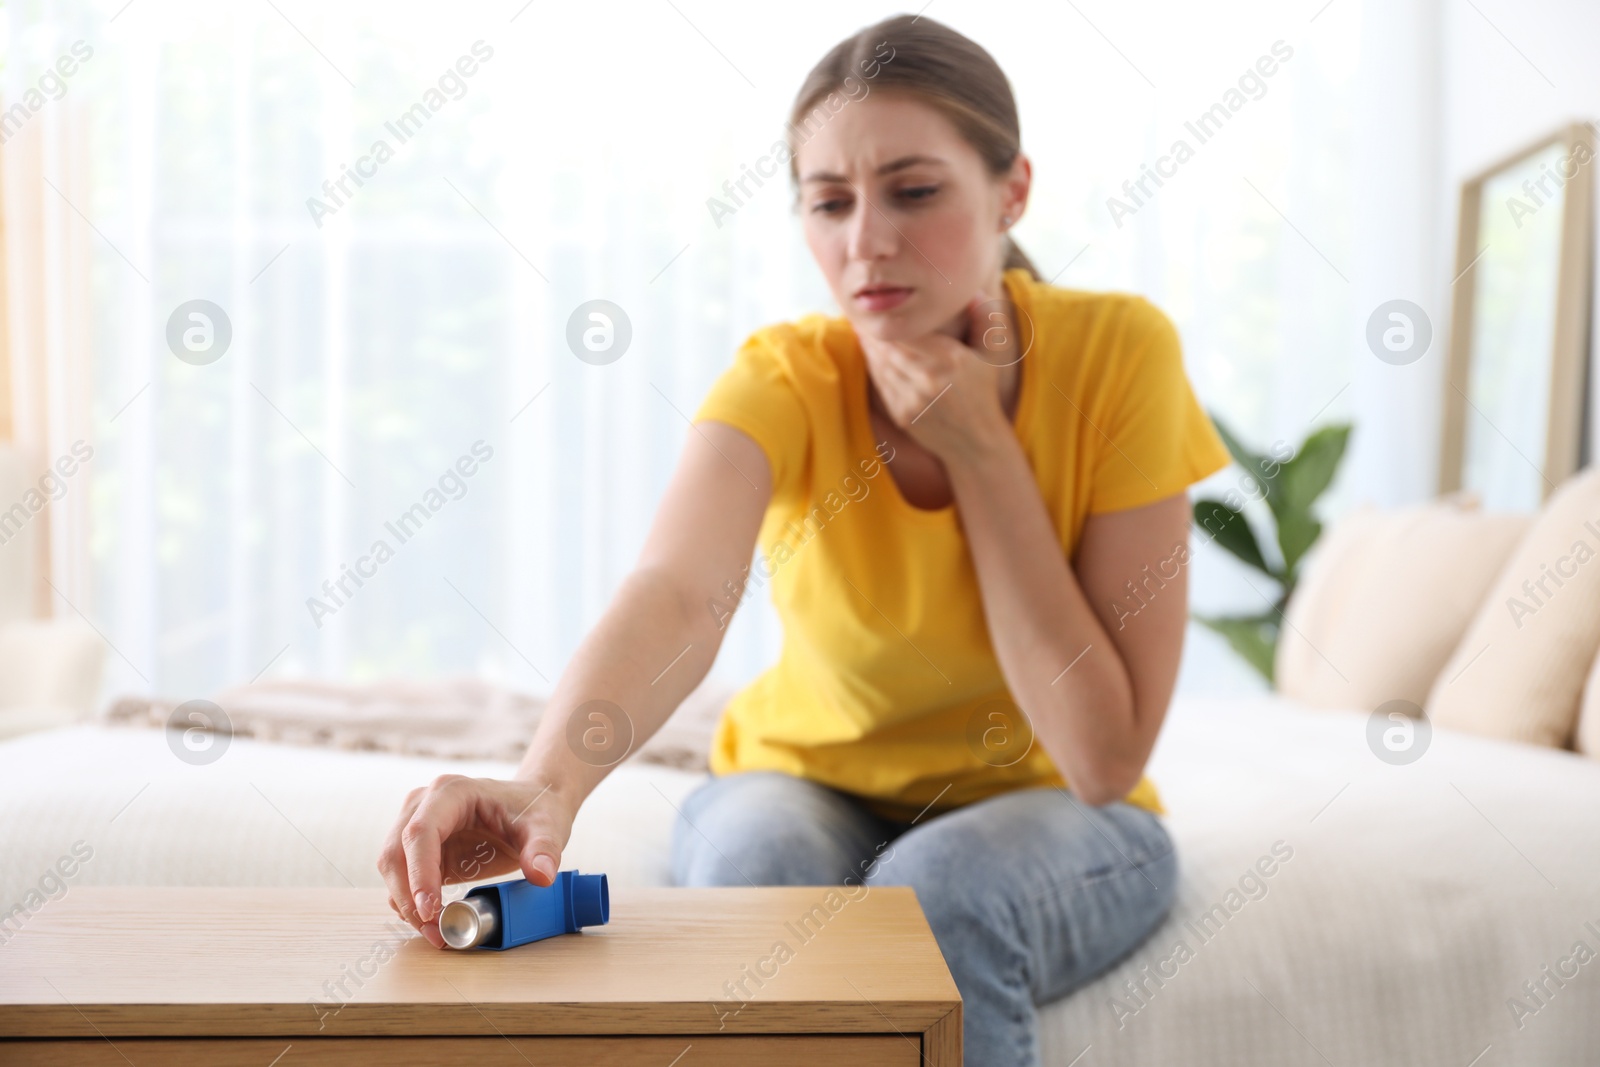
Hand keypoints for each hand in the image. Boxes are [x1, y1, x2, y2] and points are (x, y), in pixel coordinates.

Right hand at [377, 774, 574, 948]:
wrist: (533, 806)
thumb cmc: (535, 810)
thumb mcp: (547, 827)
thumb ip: (544, 849)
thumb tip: (542, 875)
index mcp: (452, 792)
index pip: (421, 831)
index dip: (420, 872)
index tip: (430, 909)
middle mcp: (424, 804)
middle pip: (396, 851)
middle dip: (408, 897)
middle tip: (435, 932)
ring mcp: (417, 824)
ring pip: (393, 867)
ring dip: (406, 904)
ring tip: (437, 933)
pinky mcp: (420, 848)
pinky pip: (402, 877)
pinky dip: (410, 903)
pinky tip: (433, 923)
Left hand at [858, 290, 1013, 462]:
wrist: (976, 440)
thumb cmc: (983, 392)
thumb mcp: (993, 354)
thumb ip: (987, 319)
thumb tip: (973, 292)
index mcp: (950, 359)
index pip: (908, 332)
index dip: (890, 320)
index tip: (880, 309)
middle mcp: (929, 379)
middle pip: (890, 347)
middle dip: (875, 332)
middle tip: (863, 317)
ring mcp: (913, 399)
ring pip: (882, 365)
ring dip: (870, 348)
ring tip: (864, 333)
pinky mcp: (902, 414)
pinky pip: (882, 385)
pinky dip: (874, 368)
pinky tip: (872, 357)